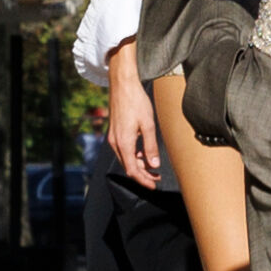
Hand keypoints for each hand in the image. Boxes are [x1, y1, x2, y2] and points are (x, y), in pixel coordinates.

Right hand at [107, 51, 160, 186]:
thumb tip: (154, 164)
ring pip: (125, 159)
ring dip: (138, 165)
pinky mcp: (114, 132)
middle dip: (142, 174)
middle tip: (156, 178)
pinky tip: (143, 152)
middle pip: (128, 167)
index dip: (143, 180)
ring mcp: (113, 138)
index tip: (153, 185)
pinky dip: (133, 155)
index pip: (132, 170)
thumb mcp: (148, 124)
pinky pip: (123, 150)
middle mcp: (116, 143)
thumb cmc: (136, 101)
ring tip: (152, 167)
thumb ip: (151, 146)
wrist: (122, 84)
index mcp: (124, 143)